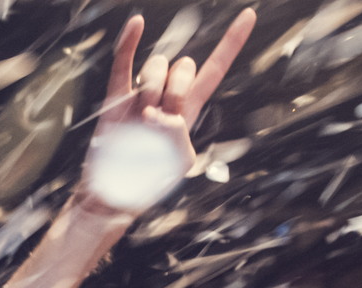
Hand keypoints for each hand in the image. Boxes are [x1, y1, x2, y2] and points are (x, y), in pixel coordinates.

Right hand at [78, 8, 255, 214]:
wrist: (113, 194)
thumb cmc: (146, 182)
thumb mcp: (178, 163)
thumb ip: (179, 137)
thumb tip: (162, 115)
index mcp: (187, 112)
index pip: (213, 71)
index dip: (230, 44)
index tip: (248, 15)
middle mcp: (166, 98)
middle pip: (184, 65)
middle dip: (178, 87)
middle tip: (163, 117)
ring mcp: (140, 96)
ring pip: (156, 67)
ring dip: (152, 92)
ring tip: (140, 121)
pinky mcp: (116, 101)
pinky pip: (123, 65)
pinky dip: (129, 43)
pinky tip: (137, 24)